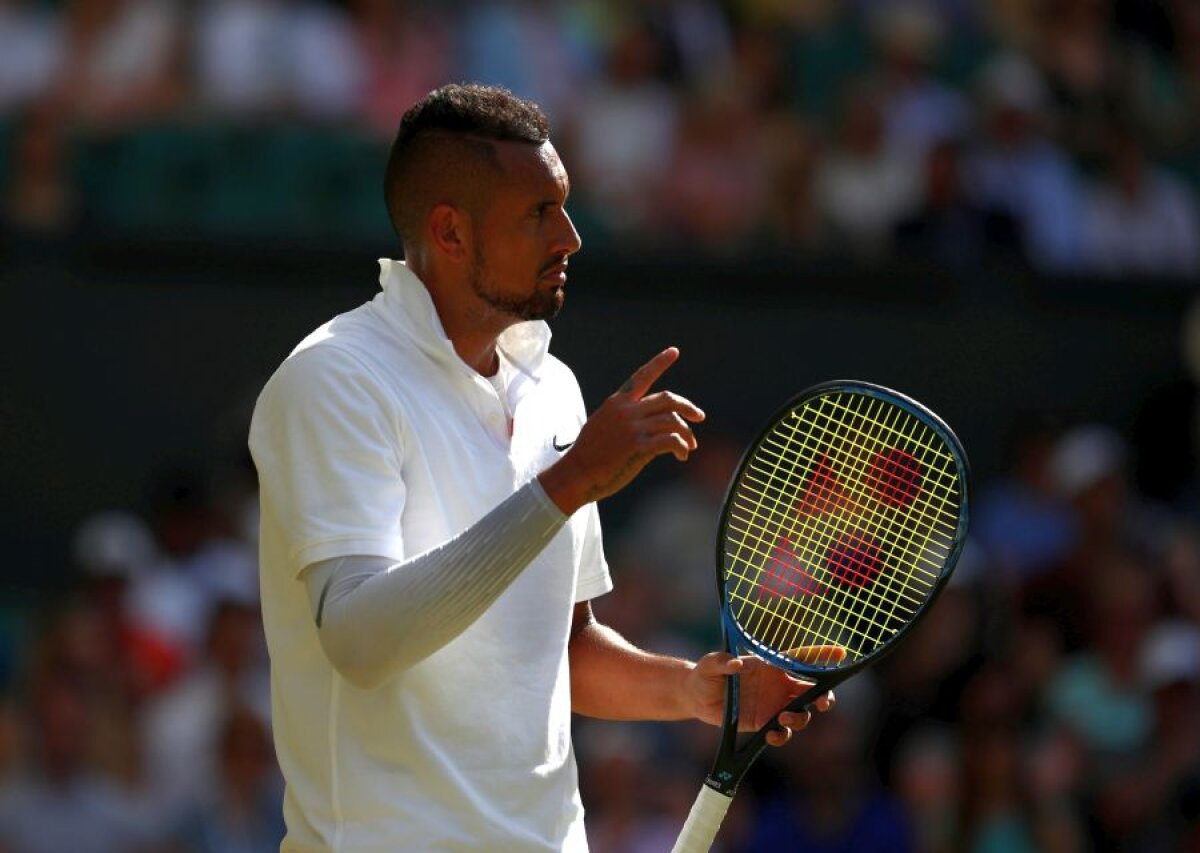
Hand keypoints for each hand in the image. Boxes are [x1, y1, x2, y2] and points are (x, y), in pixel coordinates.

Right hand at [539, 347, 704, 513]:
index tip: (674, 351)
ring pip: (673, 422)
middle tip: (699, 417)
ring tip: (689, 447)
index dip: (659, 362)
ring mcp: (632, 428)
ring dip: (687, 434)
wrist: (576, 473)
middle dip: (688, 407)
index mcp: (617, 402)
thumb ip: (624, 418)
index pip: (642, 376)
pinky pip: (671, 441)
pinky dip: (681, 447)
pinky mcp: (638, 447)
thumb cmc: (589, 453)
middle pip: (668, 399)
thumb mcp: (602, 424)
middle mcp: (626, 410)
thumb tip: (646, 422)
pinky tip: (681, 455)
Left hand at [687, 647, 842, 746]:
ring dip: (801, 717)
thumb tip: (735, 663)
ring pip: (802, 713)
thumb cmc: (705, 673)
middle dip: (825, 697)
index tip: (841, 654)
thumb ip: (721, 662)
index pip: (801, 659)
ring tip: (783, 718)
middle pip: (812, 690)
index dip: (822, 655)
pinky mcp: (765, 723)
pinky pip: (783, 732)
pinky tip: (771, 735)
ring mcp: (774, 705)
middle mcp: (778, 685)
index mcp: (771, 665)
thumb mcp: (710, 664)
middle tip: (823, 703)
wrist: (696, 697)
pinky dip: (782, 735)